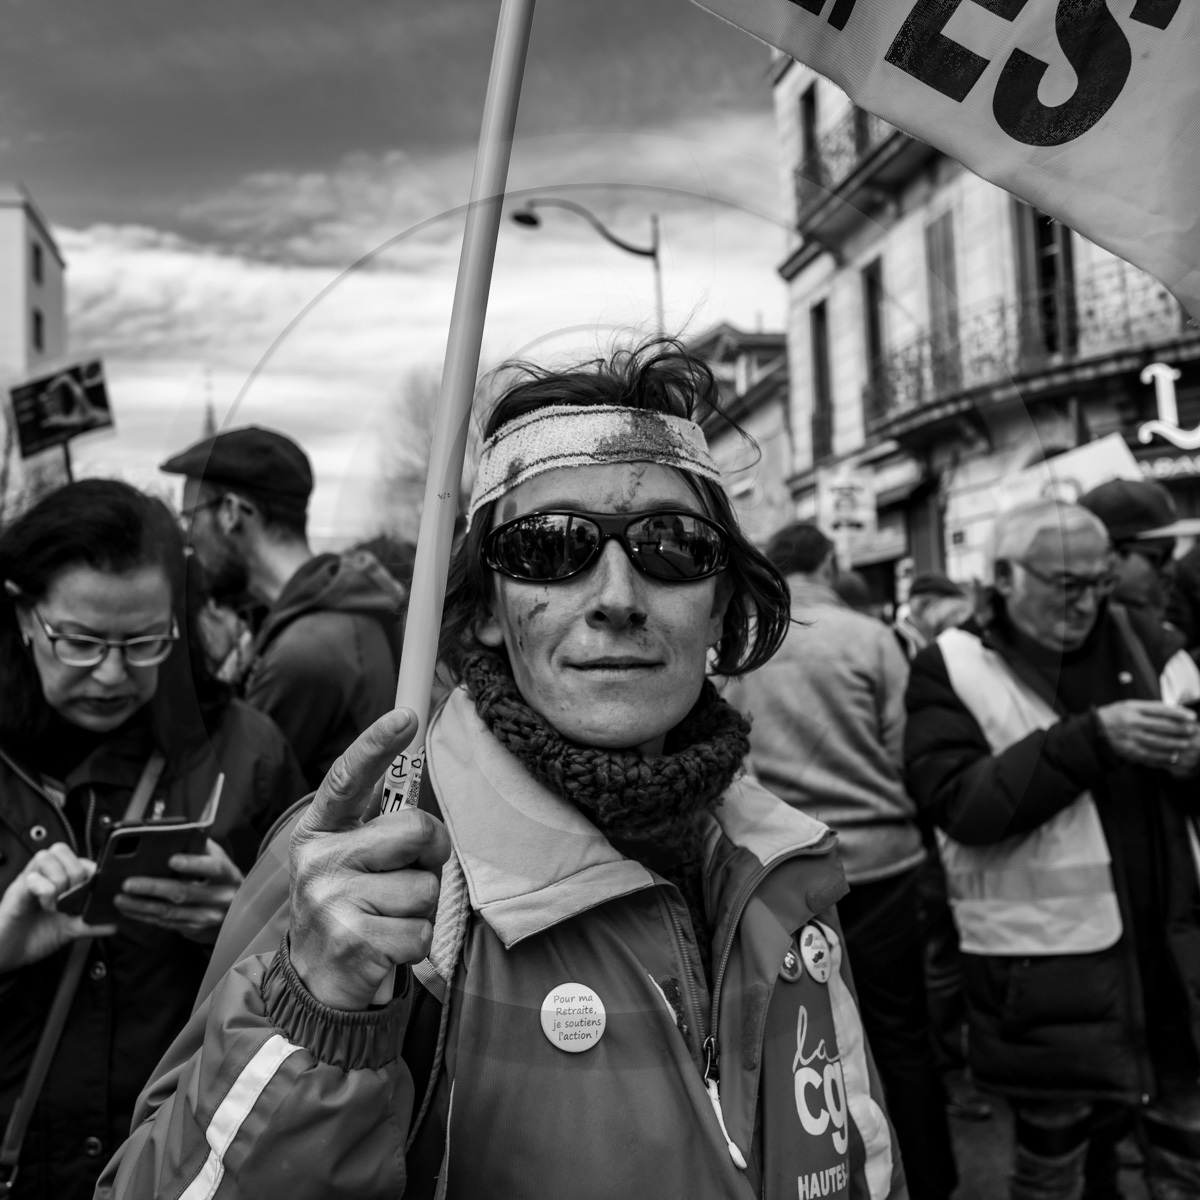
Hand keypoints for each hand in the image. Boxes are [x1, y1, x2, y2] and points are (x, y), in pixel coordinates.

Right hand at [0, 843, 116, 971]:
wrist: (6, 955)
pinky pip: (33, 878)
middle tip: (71, 898)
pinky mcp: (15, 892)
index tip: (93, 891)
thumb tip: (115, 922)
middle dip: (75, 873)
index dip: (91, 871)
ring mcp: (28, 881)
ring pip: (48, 857)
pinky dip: (45, 891)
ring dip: (58, 881)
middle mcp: (42, 875)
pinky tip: (44, 905)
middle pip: (63, 850)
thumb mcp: (70, 930)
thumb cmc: (34, 937)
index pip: (80, 858)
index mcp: (57, 878)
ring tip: (56, 903)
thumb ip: (91, 923)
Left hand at [114, 839, 244, 943]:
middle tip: (128, 883)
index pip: (213, 868)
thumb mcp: (219, 860)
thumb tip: (177, 834)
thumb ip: (201, 848)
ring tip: (119, 898)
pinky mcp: (193, 931)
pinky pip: (165, 923)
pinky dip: (144, 916)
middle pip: (184, 893)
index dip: (193, 864)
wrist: (237, 913)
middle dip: (153, 888)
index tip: (172, 859)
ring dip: (141, 906)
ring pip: (169, 912)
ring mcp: (207, 918)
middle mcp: (220, 899)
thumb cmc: (221, 879)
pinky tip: (128, 908)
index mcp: (228, 876)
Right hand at [289, 708, 449, 1010]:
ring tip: (387, 918)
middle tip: (408, 875)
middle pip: (416, 829)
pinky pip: (422, 931)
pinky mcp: (354, 941)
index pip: (348, 778)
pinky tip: (386, 946)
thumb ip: (381, 826)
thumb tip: (421, 792)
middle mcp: (319, 860)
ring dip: (422, 908)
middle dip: (432, 853)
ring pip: (426, 887)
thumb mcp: (350, 858)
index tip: (405, 716)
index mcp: (320, 831)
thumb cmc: (350, 905)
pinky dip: (416, 944)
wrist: (316, 982)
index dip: (375, 745)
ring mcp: (332, 901)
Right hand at [1095, 701, 1198, 770]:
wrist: (1091, 731)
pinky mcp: (1128, 751)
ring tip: (1185, 744)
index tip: (1191, 716)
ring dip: (1174, 744)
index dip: (1178, 713)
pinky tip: (1172, 757)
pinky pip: (1149, 755)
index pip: (1160, 710)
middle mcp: (1131, 722)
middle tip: (1191, 730)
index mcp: (1132, 708)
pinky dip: (1162, 757)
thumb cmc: (1111, 717)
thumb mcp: (1126, 706)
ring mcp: (1130, 738)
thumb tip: (1171, 712)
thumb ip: (1147, 709)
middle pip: (1161, 726)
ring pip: (1158, 742)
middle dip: (1180, 729)